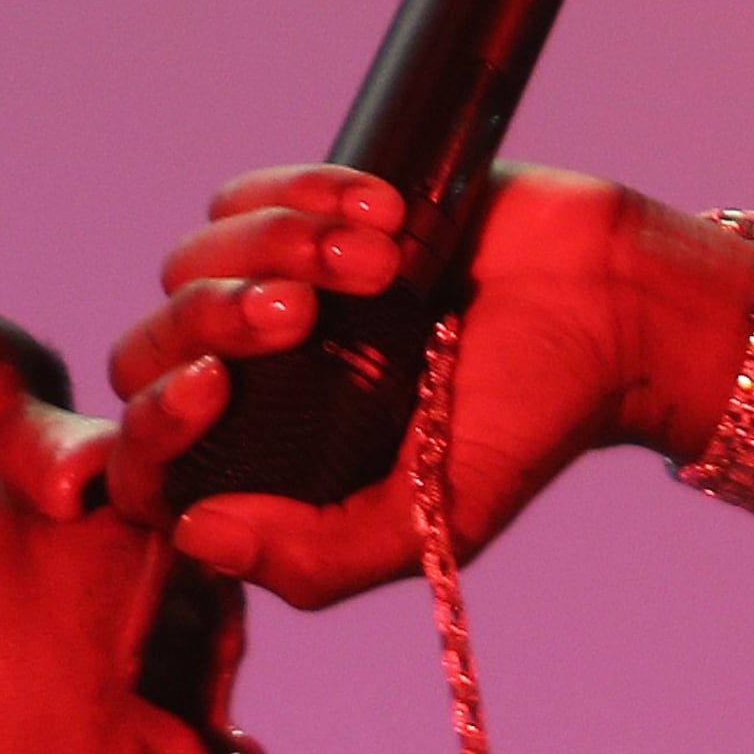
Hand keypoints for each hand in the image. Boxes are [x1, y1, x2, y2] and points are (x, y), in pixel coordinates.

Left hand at [105, 162, 753, 608]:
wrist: (608, 306)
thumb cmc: (527, 423)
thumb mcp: (431, 522)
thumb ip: (317, 558)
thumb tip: (194, 534)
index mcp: (267, 473)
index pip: (146, 466)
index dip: (153, 426)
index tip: (215, 386)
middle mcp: (252, 389)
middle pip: (145, 350)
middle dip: (216, 319)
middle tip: (308, 315)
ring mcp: (267, 296)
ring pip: (189, 261)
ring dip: (276, 249)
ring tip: (383, 262)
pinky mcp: (299, 216)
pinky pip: (241, 195)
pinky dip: (303, 194)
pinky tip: (387, 216)